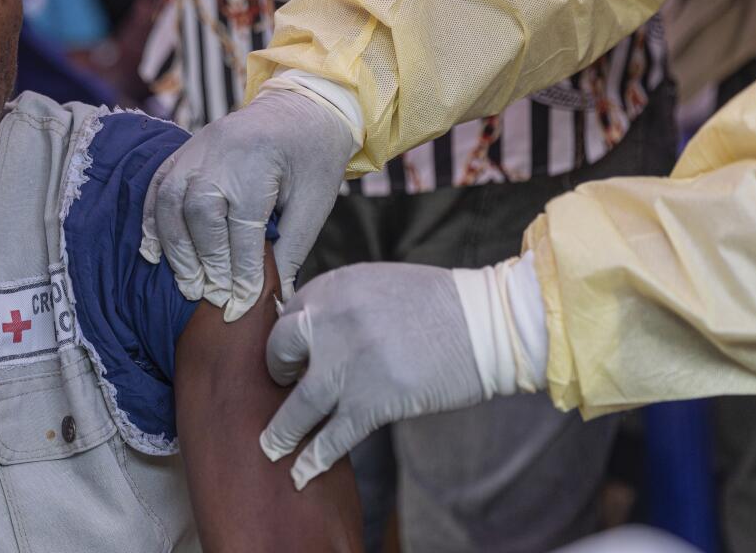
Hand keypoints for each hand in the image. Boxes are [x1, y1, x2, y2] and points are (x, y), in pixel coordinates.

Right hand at [140, 89, 351, 320]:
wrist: (306, 104)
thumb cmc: (316, 155)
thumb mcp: (315, 203)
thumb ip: (290, 250)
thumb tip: (275, 298)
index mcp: (257, 165)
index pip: (241, 232)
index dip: (239, 274)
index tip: (238, 306)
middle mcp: (220, 155)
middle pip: (199, 218)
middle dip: (204, 263)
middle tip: (209, 297)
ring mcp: (197, 149)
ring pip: (171, 203)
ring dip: (174, 248)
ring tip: (186, 282)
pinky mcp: (187, 149)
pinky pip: (158, 185)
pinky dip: (152, 220)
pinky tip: (153, 251)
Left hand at [259, 263, 485, 488]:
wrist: (485, 324)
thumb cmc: (439, 303)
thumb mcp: (379, 283)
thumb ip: (343, 303)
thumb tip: (312, 330)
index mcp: (334, 287)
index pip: (288, 314)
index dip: (288, 337)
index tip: (291, 353)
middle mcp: (330, 321)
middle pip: (280, 352)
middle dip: (276, 371)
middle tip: (283, 384)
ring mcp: (347, 364)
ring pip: (299, 404)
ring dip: (282, 429)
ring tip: (270, 446)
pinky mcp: (371, 401)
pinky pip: (333, 436)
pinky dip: (314, 458)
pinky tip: (301, 472)